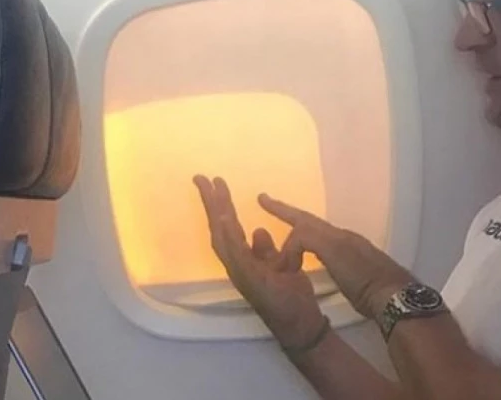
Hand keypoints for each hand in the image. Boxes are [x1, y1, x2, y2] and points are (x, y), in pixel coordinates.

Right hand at [193, 176, 325, 347]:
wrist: (300, 323)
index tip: (214, 182)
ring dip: (216, 213)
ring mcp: (240, 273)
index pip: (227, 227)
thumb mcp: (280, 267)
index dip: (219, 205)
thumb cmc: (290, 297)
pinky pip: (236, 254)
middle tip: (201, 177)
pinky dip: (229, 236)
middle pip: (219, 229)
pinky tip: (225, 219)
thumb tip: (258, 231)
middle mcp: (236, 265)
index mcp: (243, 259)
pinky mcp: (250, 280)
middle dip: (211, 203)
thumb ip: (266, 250)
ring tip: (211, 191)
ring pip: (223, 238)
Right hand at [259, 194, 415, 319]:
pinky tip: (311, 259)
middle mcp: (342, 238)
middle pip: (310, 223)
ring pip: (318, 238)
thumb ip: (309, 239)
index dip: (281, 209)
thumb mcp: (333, 251)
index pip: (303, 218)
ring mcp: (349, 253)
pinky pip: (324, 253)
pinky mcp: (353, 271)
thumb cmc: (361, 274)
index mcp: (335, 234)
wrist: (391, 295)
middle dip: (288, 215)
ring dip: (300, 235)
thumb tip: (290, 242)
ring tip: (287, 238)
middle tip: (268, 203)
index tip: (262, 199)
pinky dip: (310, 251)